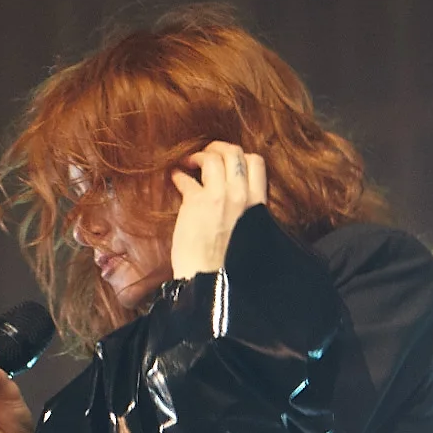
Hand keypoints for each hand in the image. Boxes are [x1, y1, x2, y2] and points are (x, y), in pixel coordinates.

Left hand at [169, 143, 267, 279]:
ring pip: (213, 157)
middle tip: (208, 153)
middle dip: (219, 148)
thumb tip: (235, 196)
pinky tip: (175, 177)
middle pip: (234, 153)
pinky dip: (179, 174)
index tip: (230, 162)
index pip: (256, 163)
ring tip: (189, 162)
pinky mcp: (195, 203)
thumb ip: (246, 210)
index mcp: (257, 205)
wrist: (210, 284)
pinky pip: (186, 178)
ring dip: (199, 155)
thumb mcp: (250, 234)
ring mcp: (218, 197)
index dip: (241, 156)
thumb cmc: (229, 267)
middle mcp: (240, 196)